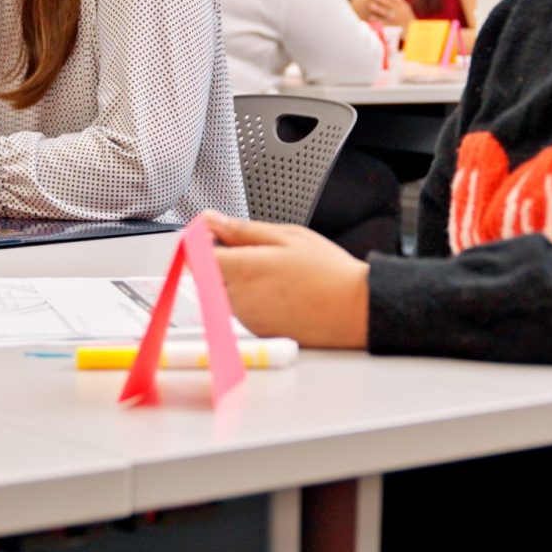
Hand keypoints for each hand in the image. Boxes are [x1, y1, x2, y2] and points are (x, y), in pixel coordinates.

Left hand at [205, 211, 369, 348]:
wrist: (354, 310)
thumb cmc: (328, 272)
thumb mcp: (287, 236)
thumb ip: (241, 230)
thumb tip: (210, 221)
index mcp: (243, 269)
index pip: (197, 256)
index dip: (204, 242)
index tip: (216, 235)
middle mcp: (239, 297)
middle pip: (209, 275)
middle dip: (224, 261)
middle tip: (259, 252)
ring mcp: (248, 317)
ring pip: (226, 292)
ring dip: (240, 280)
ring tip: (278, 274)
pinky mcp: (258, 331)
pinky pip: (243, 310)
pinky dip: (254, 299)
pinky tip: (282, 292)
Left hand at [368, 0, 415, 26]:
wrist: (412, 33)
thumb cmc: (407, 20)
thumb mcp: (406, 10)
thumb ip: (398, 2)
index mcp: (404, 8)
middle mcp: (400, 13)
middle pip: (390, 4)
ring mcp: (396, 20)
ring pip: (386, 13)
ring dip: (378, 8)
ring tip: (371, 5)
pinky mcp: (392, 28)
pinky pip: (383, 23)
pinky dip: (377, 20)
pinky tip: (371, 17)